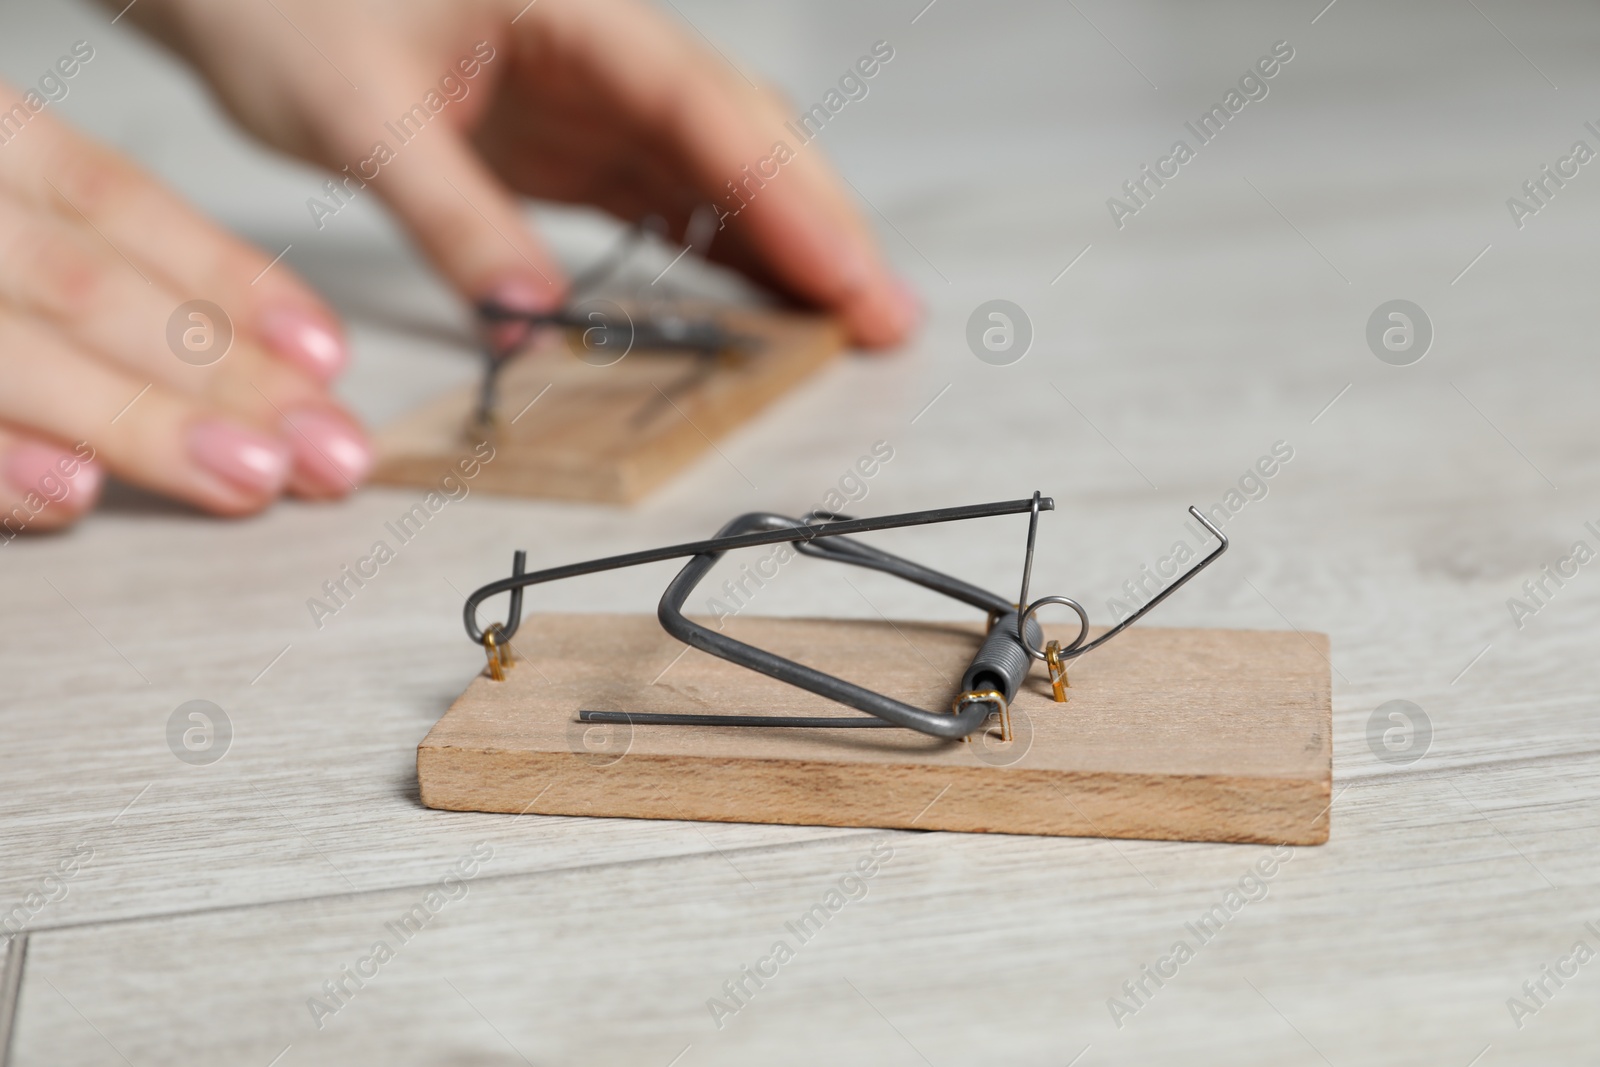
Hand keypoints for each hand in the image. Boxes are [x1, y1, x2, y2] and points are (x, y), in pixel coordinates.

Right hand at [0, 83, 369, 530]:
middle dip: (225, 376)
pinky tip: (74, 493)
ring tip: (252, 476)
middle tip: (331, 449)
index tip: (330, 354)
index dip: (226, 281)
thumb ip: (106, 267)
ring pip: (17, 350)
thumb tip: (287, 363)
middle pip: (88, 288)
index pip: (112, 200)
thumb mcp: (16, 213)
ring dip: (141, 422)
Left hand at [124, 0, 919, 347]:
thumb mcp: (357, 115)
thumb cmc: (281, 5)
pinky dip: (720, 250)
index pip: (707, 106)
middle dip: (821, 227)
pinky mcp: (572, 137)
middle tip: (884, 322)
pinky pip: (669, 196)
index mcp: (573, 7)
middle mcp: (604, 45)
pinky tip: (757, 304)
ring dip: (785, 246)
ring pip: (722, 168)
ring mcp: (594, 93)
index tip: (846, 279)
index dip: (789, 199)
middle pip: (745, 133)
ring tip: (844, 329)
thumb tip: (531, 325)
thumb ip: (454, 216)